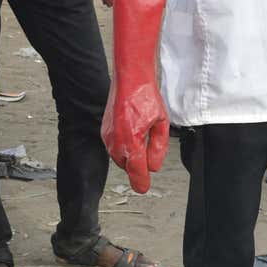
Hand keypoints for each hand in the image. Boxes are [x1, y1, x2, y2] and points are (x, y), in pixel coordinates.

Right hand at [102, 0, 170, 191]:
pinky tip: (132, 136)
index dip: (141, 182)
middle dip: (137, 166)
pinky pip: (113, 147)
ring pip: (119, 157)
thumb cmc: (146, 97)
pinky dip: (123, 148)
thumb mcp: (161, 123)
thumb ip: (158, 147)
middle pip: (127, 166)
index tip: (143, 189)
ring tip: (142, 141)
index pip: (136, 169)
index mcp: (132, 139)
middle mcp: (116, 140)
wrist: (130, 78)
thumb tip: (153, 166)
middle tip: (148, 158)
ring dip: (130, 157)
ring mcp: (107, 135)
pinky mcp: (104, 130)